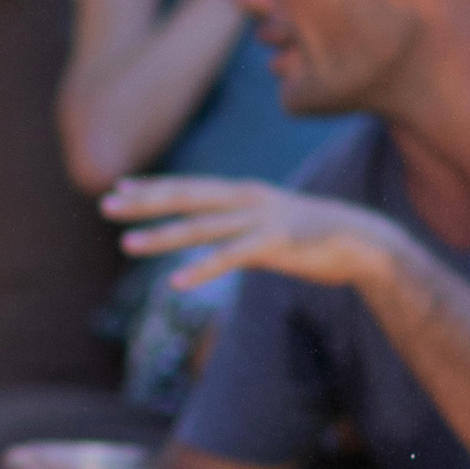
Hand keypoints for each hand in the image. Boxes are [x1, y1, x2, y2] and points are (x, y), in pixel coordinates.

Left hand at [103, 174, 397, 294]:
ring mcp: (259, 221)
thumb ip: (236, 226)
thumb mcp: (268, 223)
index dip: (153, 187)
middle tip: (105, 205)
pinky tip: (175, 282)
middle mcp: (246, 200)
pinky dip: (201, 269)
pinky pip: (229, 258)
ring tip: (127, 245)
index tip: (118, 187)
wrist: (363, 241)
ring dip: (161, 237)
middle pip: (186, 199)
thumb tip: (208, 237)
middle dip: (144, 203)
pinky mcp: (273, 246)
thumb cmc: (313, 235)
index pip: (189, 186)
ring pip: (200, 229)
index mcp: (244, 193)